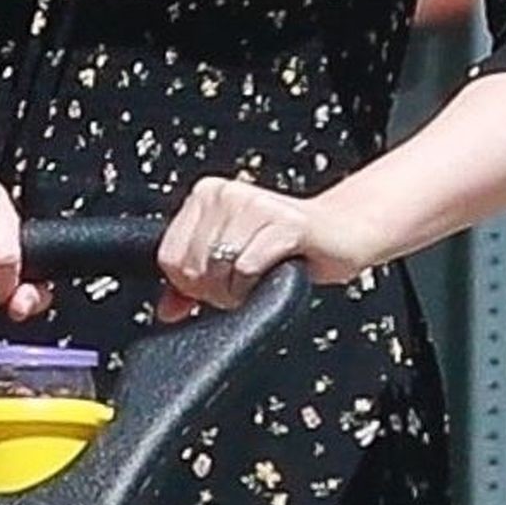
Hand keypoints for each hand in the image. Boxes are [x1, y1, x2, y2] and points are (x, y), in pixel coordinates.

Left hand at [154, 175, 373, 322]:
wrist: (340, 232)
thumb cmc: (285, 246)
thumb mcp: (231, 261)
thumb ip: (194, 284)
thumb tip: (165, 311)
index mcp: (206, 195)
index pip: (169, 256)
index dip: (188, 286)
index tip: (214, 287)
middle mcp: (225, 193)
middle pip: (192, 267)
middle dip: (214, 292)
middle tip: (241, 286)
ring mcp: (254, 204)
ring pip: (219, 269)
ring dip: (237, 291)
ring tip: (257, 281)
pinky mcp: (284, 222)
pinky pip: (248, 267)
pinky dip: (255, 286)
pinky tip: (270, 277)